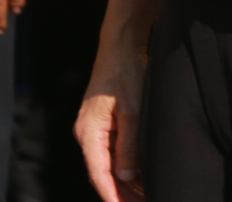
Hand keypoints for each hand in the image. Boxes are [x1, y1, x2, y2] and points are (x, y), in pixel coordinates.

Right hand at [77, 42, 146, 199]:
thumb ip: (129, 144)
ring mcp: (93, 128)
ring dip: (124, 180)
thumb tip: (125, 176)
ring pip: (107, 162)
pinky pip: (111, 150)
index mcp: (89, 132)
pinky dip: (124, 163)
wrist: (121, 45)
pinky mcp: (102, 122)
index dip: (113, 196)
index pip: (99, 174)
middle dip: (121, 192)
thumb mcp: (133, 110)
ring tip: (145, 194)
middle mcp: (86, 133)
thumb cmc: (127, 73)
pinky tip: (139, 172)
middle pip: (102, 172)